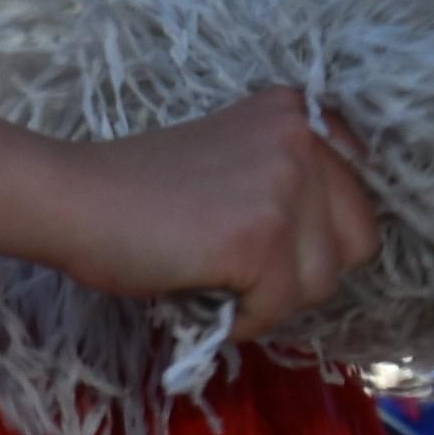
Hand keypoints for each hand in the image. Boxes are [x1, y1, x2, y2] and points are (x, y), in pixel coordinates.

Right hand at [44, 91, 379, 319]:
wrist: (74, 199)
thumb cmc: (137, 187)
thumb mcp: (235, 156)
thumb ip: (289, 176)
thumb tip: (334, 244)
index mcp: (298, 114)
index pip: (359, 197)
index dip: (319, 235)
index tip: (272, 241)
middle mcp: (303, 140)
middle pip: (358, 242)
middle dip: (305, 269)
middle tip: (244, 267)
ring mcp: (286, 188)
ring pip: (324, 282)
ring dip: (273, 297)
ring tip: (216, 276)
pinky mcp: (262, 239)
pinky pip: (281, 309)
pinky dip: (243, 320)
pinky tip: (203, 293)